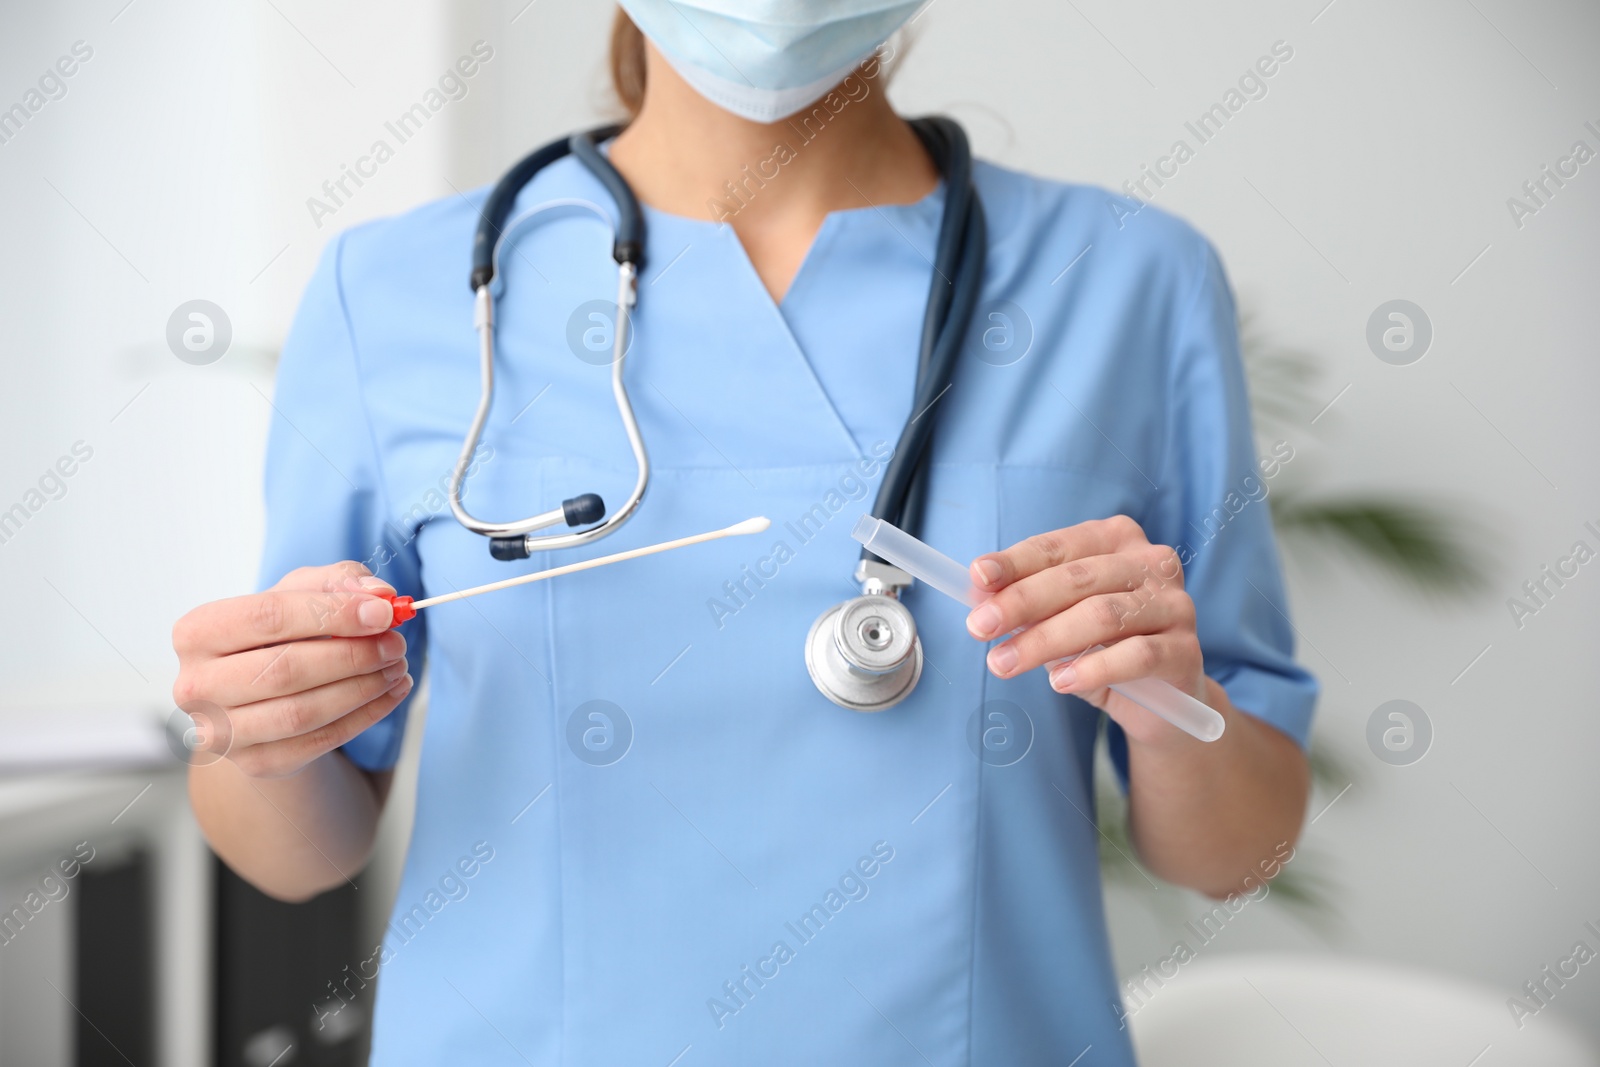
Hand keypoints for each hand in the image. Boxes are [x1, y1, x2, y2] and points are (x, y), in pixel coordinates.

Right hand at [171, 562, 412, 777]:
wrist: (260, 694)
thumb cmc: (280, 633)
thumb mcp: (301, 592)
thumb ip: (339, 581)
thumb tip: (379, 593)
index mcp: (197, 632)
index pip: (267, 617)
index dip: (332, 614)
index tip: (382, 613)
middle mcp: (197, 685)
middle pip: (283, 670)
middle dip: (352, 655)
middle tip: (395, 644)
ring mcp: (221, 731)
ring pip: (302, 713)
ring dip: (362, 689)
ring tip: (397, 667)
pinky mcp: (256, 762)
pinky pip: (319, 742)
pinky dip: (365, 716)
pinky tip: (391, 693)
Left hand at [964, 515, 1208, 745]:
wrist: (1162, 704)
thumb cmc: (1101, 648)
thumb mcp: (1057, 620)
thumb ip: (1024, 603)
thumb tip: (977, 593)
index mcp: (1117, 540)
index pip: (1058, 548)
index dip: (1015, 563)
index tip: (977, 578)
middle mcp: (1152, 563)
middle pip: (1077, 578)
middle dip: (1021, 602)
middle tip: (979, 628)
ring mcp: (1175, 605)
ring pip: (1102, 615)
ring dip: (1045, 641)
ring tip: (1004, 663)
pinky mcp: (1187, 651)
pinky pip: (1136, 655)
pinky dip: (1092, 668)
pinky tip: (1060, 682)